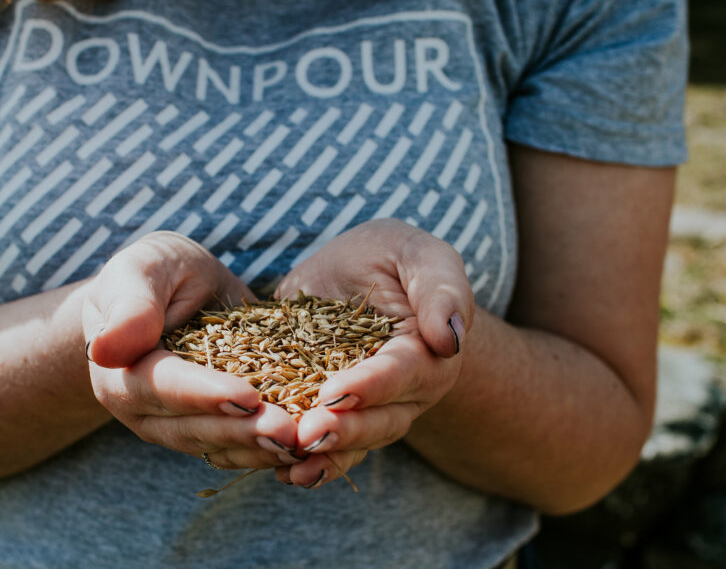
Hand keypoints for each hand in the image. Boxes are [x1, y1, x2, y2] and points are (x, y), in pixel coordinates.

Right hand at [83, 232, 299, 468]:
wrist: (168, 292)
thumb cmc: (152, 272)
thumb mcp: (140, 270)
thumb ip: (128, 307)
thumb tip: (103, 348)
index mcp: (120, 373)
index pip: (164, 388)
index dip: (205, 395)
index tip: (247, 398)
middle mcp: (144, 412)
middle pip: (194, 427)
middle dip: (243, 432)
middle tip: (290, 432)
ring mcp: (175, 427)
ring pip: (219, 446)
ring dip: (261, 449)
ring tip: (304, 444)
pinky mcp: (208, 432)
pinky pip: (237, 448)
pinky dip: (270, 451)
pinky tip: (307, 449)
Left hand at [271, 219, 473, 486]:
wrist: (357, 273)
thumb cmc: (392, 257)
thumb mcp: (417, 254)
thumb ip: (440, 288)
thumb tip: (449, 337)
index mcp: (429, 352)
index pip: (403, 373)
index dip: (371, 385)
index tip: (335, 393)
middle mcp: (406, 392)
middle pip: (380, 420)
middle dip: (344, 431)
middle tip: (307, 435)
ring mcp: (372, 410)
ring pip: (354, 443)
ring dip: (324, 457)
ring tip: (290, 466)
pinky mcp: (337, 416)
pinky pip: (330, 449)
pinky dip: (307, 464)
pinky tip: (277, 471)